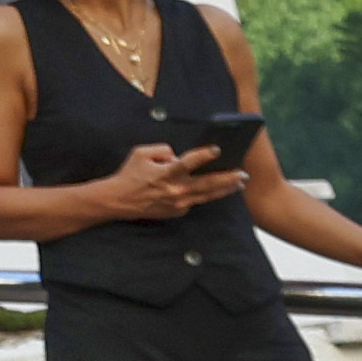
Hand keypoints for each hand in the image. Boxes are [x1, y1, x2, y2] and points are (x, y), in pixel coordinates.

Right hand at [109, 144, 246, 220]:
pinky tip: (216, 190)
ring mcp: (177, 203)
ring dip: (224, 189)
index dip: (204, 155)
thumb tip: (177, 156)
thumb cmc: (129, 175)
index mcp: (166, 173)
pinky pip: (195, 201)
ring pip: (207, 196)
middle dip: (227, 178)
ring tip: (238, 184)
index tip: (216, 149)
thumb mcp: (141, 153)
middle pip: (208, 183)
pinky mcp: (177, 211)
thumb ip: (162, 150)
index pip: (189, 162)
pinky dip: (205, 195)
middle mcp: (175, 190)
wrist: (118, 201)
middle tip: (243, 174)